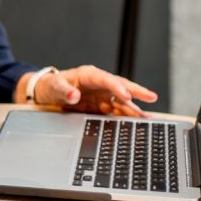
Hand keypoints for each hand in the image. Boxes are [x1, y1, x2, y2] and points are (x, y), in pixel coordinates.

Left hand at [29, 65, 157, 116]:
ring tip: (148, 118)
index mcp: (89, 75)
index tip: (126, 94)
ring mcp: (102, 96)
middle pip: (121, 87)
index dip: (117, 87)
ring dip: (134, 110)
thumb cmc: (52, 86)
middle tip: (152, 97)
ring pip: (121, 102)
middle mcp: (100, 85)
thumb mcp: (54, 87)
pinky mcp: (101, 107)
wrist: (48, 93)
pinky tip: (136, 125)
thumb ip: (63, 91)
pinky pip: (116, 112)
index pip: (106, 79)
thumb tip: (73, 95)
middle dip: (136, 92)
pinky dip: (126, 118)